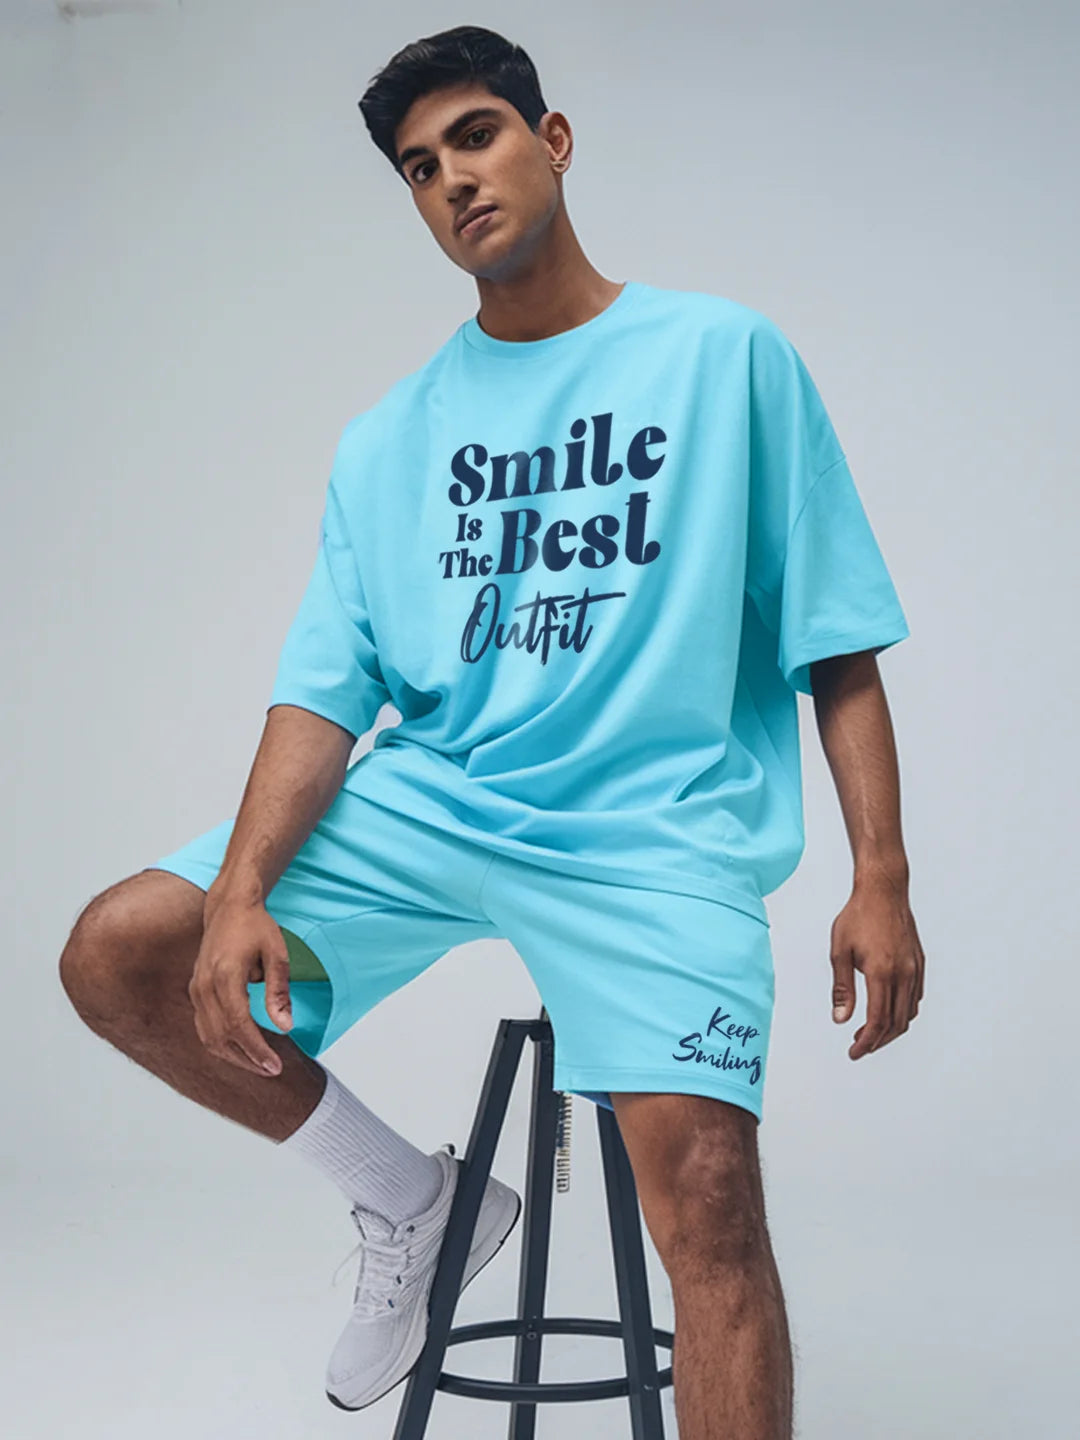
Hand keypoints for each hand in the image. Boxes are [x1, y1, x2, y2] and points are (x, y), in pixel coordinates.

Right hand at [188, 897, 292, 1075]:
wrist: (229, 907)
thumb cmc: (255, 926)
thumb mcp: (277, 954)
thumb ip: (279, 992)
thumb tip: (285, 1026)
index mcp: (225, 975)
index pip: (239, 1025)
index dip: (256, 1050)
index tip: (275, 1066)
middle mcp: (205, 986)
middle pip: (221, 1037)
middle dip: (247, 1059)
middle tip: (272, 1070)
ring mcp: (196, 989)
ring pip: (208, 1036)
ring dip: (233, 1055)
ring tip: (259, 1064)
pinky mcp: (195, 990)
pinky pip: (203, 1026)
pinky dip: (221, 1042)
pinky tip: (241, 1048)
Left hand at [829, 871, 924, 1059]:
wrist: (884, 890)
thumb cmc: (857, 916)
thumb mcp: (839, 951)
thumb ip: (842, 988)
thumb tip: (841, 1019)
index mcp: (882, 972)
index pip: (877, 1021)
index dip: (866, 1042)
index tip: (854, 1053)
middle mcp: (903, 974)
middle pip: (895, 1023)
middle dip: (877, 1041)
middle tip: (858, 1047)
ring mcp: (914, 969)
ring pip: (908, 1013)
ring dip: (891, 1029)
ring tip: (870, 1033)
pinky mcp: (919, 963)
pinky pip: (915, 998)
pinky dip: (903, 1012)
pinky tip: (887, 1011)